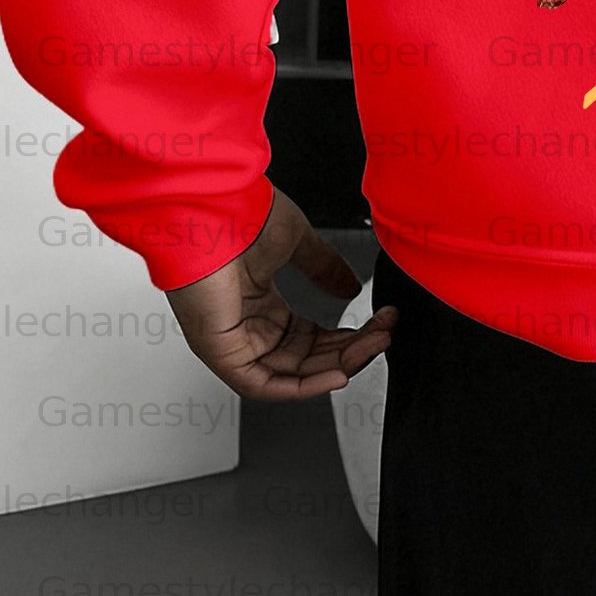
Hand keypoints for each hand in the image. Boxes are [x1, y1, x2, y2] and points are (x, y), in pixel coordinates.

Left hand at [165, 187, 395, 400]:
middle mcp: (247, 328)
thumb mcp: (295, 243)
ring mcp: (234, 343)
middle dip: (350, 350)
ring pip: (292, 374)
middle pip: (307, 360)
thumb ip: (323, 267)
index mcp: (260, 304)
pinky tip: (338, 374)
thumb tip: (351, 287)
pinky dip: (303, 386)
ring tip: (373, 345)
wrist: (212, 209)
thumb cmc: (238, 217)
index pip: (310, 338)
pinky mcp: (222, 353)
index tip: (376, 324)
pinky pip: (264, 385)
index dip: (346, 336)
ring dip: (338, 365)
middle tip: (383, 335)